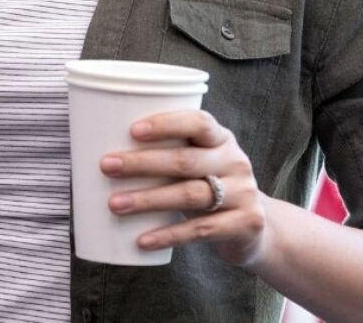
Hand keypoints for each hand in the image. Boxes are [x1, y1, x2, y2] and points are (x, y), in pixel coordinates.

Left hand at [100, 109, 269, 267]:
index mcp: (222, 139)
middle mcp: (236, 162)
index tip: (132, 130)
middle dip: (142, 163)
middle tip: (106, 166)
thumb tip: (106, 153)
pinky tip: (141, 240)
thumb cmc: (211, 188)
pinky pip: (200, 230)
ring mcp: (244, 193)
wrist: (256, 229)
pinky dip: (167, 236)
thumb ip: (170, 156)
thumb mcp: (201, 166)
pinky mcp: (245, 223)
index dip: (167, 123)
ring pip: (189, 194)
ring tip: (114, 204)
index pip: (199, 122)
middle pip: (186, 160)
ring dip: (148, 199)